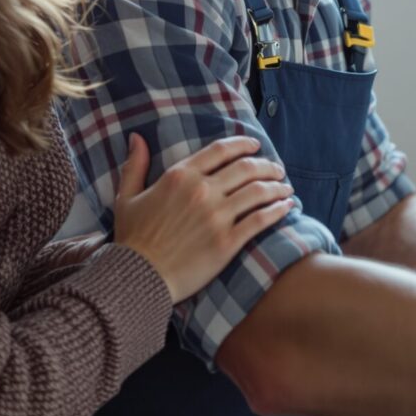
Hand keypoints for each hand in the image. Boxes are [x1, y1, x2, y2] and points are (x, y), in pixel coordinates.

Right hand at [112, 134, 294, 301]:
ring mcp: (217, 216)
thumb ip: (135, 165)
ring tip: (286, 187)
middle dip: (267, 166)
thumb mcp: (127, 197)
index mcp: (180, 175)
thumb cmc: (132, 239)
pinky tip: (287, 207)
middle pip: (246, 168)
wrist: (138, 277)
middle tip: (278, 169)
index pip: (221, 150)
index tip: (256, 146)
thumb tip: (137, 137)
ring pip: (258, 191)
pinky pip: (261, 219)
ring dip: (277, 186)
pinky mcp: (227, 241)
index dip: (244, 145)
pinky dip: (278, 210)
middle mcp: (202, 191)